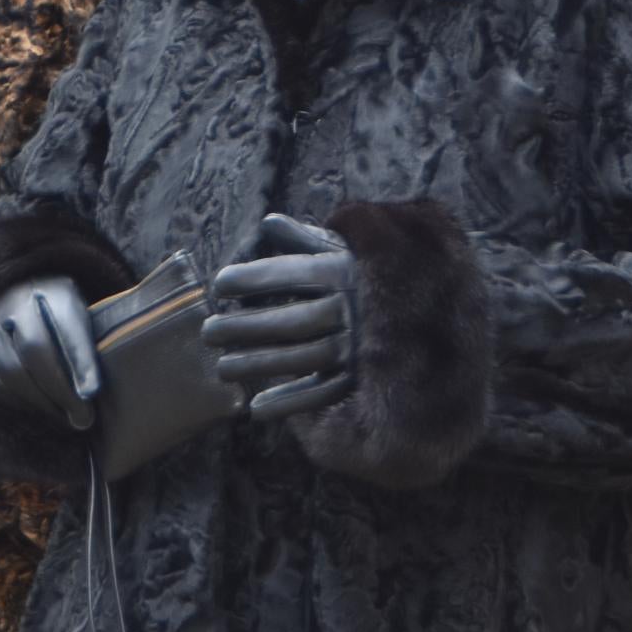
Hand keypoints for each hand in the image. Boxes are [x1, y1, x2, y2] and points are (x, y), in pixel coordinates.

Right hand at [0, 275, 100, 430]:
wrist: (21, 303)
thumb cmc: (65, 321)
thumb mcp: (84, 316)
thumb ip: (93, 341)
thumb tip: (98, 389)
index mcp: (52, 290)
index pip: (67, 323)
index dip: (80, 359)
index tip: (92, 392)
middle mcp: (16, 302)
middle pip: (35, 348)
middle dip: (61, 389)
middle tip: (84, 418)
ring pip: (11, 370)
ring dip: (41, 401)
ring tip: (66, 419)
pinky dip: (17, 403)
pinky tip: (40, 412)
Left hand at [203, 213, 359, 418]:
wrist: (423, 309)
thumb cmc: (368, 276)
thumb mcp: (343, 252)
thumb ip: (306, 239)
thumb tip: (269, 222)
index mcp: (342, 274)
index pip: (290, 275)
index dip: (253, 279)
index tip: (219, 284)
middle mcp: (349, 310)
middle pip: (289, 322)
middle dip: (245, 328)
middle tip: (208, 331)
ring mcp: (355, 346)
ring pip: (301, 358)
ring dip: (258, 366)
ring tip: (221, 369)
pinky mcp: (360, 376)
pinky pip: (322, 392)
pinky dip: (290, 402)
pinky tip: (256, 409)